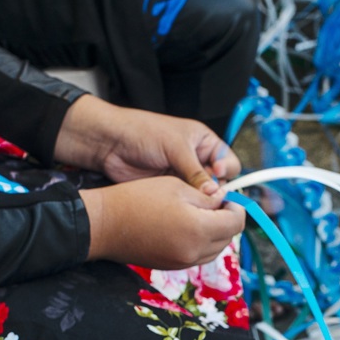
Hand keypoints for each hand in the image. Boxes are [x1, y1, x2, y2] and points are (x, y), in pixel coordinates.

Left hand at [55, 95, 240, 192]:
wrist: (112, 144)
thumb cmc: (142, 132)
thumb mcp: (175, 147)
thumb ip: (196, 171)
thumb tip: (213, 192)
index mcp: (203, 142)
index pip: (228, 161)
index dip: (226, 171)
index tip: (218, 176)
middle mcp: (196, 159)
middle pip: (218, 182)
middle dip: (215, 190)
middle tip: (209, 195)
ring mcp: (183, 176)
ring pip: (203, 195)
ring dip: (201, 201)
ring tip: (195, 202)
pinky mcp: (171, 190)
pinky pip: (187, 201)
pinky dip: (188, 206)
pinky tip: (185, 208)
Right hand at [81, 176, 244, 268]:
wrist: (104, 224)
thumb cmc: (137, 199)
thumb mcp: (177, 187)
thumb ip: (207, 197)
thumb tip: (224, 201)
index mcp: (199, 229)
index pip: (236, 223)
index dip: (236, 207)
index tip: (228, 197)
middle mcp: (194, 252)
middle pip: (228, 238)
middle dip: (227, 220)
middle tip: (215, 203)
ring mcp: (182, 263)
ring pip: (215, 250)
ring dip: (215, 233)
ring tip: (201, 214)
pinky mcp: (171, 267)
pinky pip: (198, 256)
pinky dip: (200, 243)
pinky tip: (188, 227)